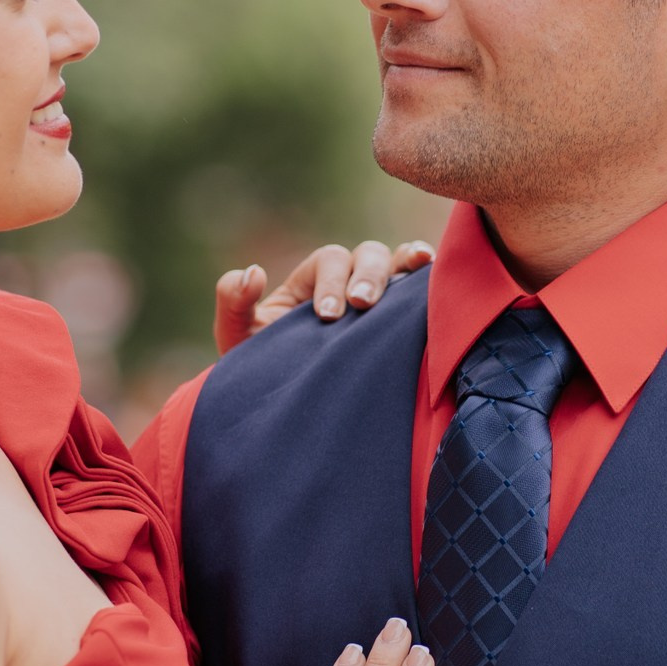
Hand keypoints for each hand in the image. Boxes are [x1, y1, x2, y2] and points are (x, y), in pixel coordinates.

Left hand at [214, 239, 435, 353]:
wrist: (289, 410)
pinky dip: (426, 276)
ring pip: (395, 264)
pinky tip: (433, 275)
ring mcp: (377, 297)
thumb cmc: (264, 370)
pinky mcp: (397, 321)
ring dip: (402, 269)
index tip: (327, 317)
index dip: (331, 281)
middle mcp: (347, 281)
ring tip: (408, 285)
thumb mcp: (239, 339)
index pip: (329, 261)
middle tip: (361, 305)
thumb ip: (233, 304)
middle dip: (366, 276)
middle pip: (366, 255)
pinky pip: (417, 288)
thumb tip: (253, 272)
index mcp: (311, 280)